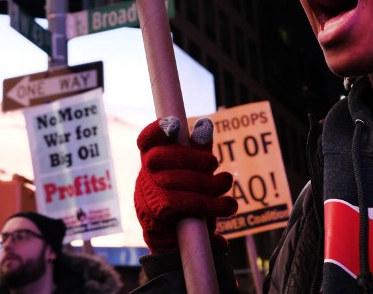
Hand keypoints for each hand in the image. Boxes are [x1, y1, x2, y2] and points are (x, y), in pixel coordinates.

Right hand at [134, 117, 237, 252]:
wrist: (182, 248)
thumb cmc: (188, 206)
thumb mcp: (196, 175)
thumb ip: (199, 151)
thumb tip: (205, 124)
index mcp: (152, 163)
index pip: (145, 142)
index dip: (157, 131)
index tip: (175, 124)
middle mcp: (144, 178)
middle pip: (159, 158)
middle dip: (191, 157)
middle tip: (214, 163)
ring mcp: (147, 198)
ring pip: (173, 181)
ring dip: (207, 183)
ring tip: (226, 184)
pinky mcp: (157, 217)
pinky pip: (182, 204)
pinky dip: (211, 204)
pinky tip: (228, 205)